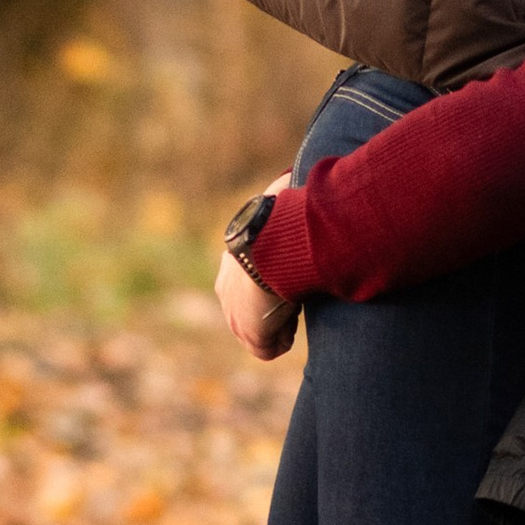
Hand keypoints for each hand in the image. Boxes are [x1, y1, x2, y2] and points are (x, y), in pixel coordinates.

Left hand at [215, 173, 298, 359]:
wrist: (271, 249)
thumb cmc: (281, 223)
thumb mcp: (279, 204)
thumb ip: (283, 197)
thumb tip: (293, 176)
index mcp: (231, 261)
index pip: (247, 281)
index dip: (273, 282)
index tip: (291, 276)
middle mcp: (227, 290)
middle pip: (251, 309)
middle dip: (272, 308)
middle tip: (296, 296)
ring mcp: (235, 316)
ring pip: (261, 330)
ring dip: (281, 324)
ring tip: (296, 308)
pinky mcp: (250, 335)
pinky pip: (268, 349)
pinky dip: (283, 339)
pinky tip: (294, 324)